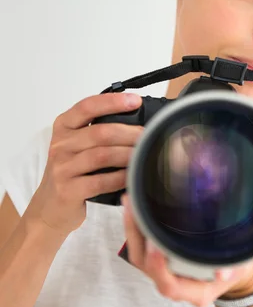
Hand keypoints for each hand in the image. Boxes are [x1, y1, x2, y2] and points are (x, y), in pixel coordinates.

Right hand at [23, 93, 143, 237]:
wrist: (50, 206)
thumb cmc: (71, 172)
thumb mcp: (77, 145)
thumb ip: (99, 131)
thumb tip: (138, 122)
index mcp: (64, 127)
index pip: (87, 106)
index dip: (112, 102)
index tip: (134, 101)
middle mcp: (60, 145)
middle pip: (101, 132)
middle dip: (130, 133)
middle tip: (148, 136)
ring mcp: (63, 168)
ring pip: (102, 155)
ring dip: (128, 154)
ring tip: (144, 155)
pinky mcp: (68, 190)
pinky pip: (100, 181)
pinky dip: (120, 177)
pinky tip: (131, 176)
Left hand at [121, 194, 252, 306]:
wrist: (235, 266)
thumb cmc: (237, 265)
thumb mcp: (242, 264)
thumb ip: (233, 268)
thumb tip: (223, 273)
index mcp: (195, 291)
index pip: (169, 285)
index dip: (159, 267)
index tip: (155, 246)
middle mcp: (176, 283)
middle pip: (147, 266)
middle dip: (137, 238)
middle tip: (135, 211)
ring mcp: (166, 269)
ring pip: (140, 255)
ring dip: (133, 229)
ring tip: (132, 203)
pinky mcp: (162, 256)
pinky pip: (143, 245)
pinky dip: (138, 226)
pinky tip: (137, 205)